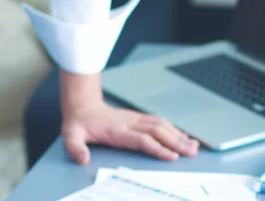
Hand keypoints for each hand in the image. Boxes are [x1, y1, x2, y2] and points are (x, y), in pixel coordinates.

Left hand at [61, 101, 199, 164]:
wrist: (83, 106)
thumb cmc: (80, 123)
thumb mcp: (71, 135)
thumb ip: (76, 147)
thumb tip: (82, 158)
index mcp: (117, 130)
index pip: (142, 139)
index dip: (158, 148)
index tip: (172, 156)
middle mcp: (130, 122)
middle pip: (158, 131)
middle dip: (177, 142)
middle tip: (192, 152)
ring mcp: (135, 119)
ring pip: (162, 125)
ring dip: (178, 135)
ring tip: (193, 145)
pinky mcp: (137, 118)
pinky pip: (159, 122)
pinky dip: (173, 128)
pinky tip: (181, 135)